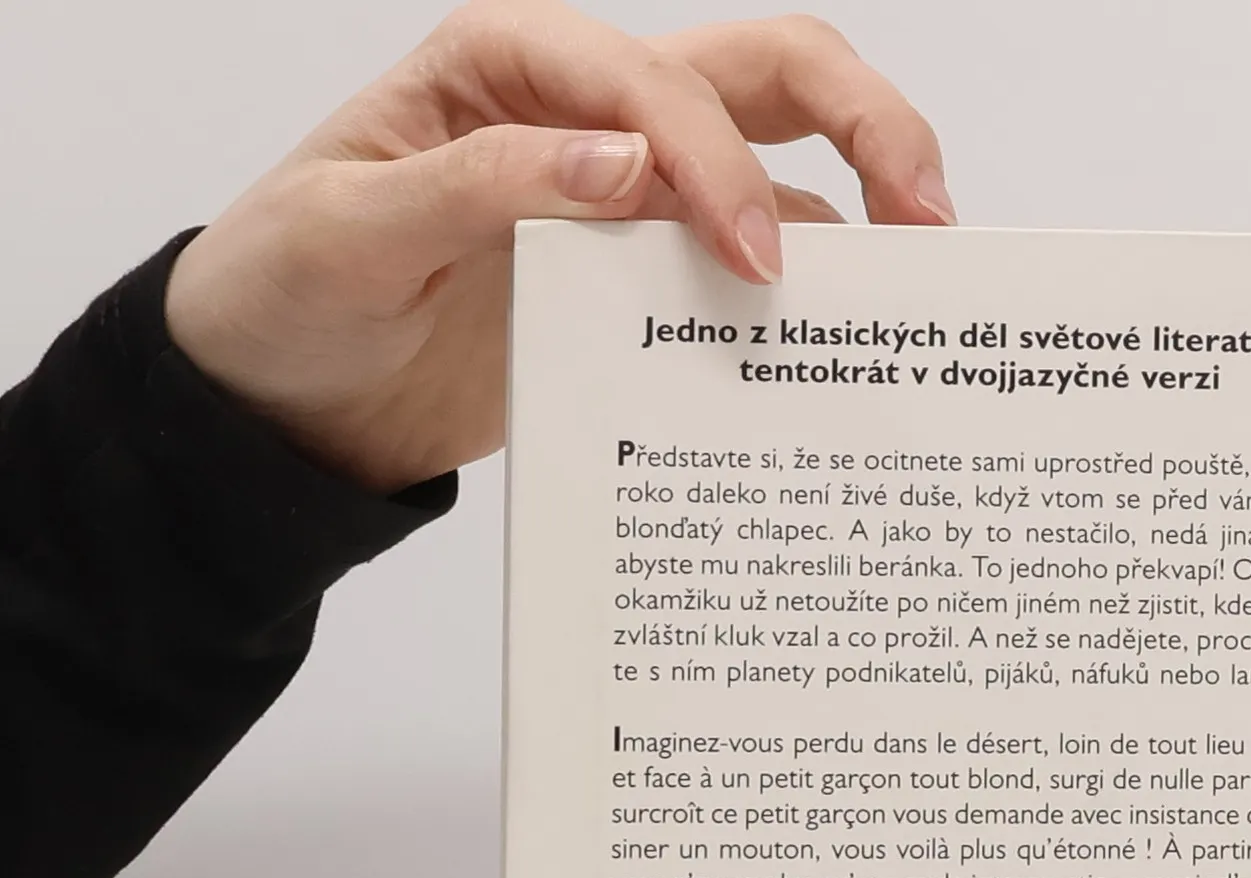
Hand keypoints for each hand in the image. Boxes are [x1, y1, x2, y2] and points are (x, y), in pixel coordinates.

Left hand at [164, 4, 953, 494]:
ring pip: (782, 164)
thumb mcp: (353, 232)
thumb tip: (623, 161)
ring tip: (919, 294)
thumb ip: (482, 184)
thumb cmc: (289, 294)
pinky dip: (804, 307)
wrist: (283, 401)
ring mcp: (629, 198)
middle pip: (764, 75)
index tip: (756, 264)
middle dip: (865, 124)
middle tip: (930, 216)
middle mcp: (589, 113)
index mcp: (510, 66)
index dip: (718, 162)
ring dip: (860, 214)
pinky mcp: (644, 281)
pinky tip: (840, 358)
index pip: (651, 81)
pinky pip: (746, 274)